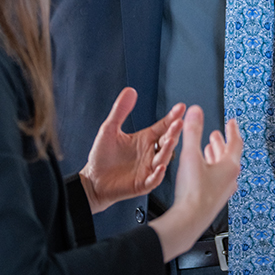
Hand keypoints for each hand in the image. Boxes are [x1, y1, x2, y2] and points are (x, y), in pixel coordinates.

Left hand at [79, 87, 184, 212]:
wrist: (92, 180)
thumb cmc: (102, 156)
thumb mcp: (109, 129)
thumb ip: (120, 110)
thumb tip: (130, 90)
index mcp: (145, 139)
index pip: (163, 126)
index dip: (172, 117)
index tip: (181, 107)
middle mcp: (150, 153)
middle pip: (167, 141)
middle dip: (174, 132)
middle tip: (179, 122)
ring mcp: (148, 169)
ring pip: (163, 159)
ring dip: (168, 150)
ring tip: (170, 140)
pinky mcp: (142, 184)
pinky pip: (153, 180)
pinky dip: (158, 174)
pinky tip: (160, 167)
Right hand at [149, 106, 242, 261]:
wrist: (190, 220)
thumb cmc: (194, 192)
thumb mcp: (191, 155)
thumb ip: (193, 131)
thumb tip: (195, 112)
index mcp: (230, 166)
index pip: (236, 142)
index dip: (233, 130)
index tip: (232, 122)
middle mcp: (230, 178)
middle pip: (230, 155)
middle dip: (222, 143)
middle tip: (217, 135)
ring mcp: (224, 190)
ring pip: (223, 168)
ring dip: (216, 156)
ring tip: (208, 149)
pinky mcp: (215, 199)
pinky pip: (217, 179)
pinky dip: (211, 169)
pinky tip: (202, 171)